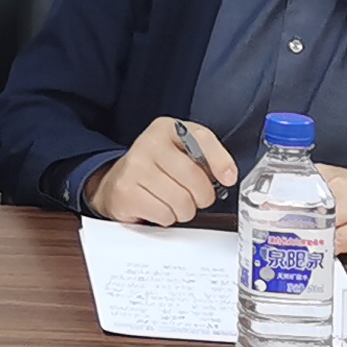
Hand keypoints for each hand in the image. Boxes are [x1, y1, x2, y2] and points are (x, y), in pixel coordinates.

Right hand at [87, 117, 233, 226]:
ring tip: (174, 202)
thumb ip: (207, 156)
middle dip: (202, 196)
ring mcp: (135, 167)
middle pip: (194, 178)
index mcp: (166, 128)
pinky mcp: (126, 192)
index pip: (202, 139)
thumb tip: (228, 175)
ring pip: (181, 201)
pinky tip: (158, 207)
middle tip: (195, 196)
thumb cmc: (158, 167)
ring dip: (184, 210)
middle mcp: (149, 143)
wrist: (119, 180)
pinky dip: (167, 218)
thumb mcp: (182, 151)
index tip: (228, 178)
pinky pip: (164, 215)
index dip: (220, 162)